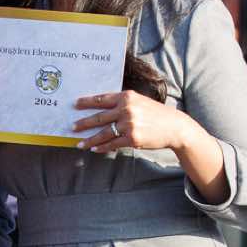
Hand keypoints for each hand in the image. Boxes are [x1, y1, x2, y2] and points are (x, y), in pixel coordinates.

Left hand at [72, 89, 201, 156]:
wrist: (174, 127)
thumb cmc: (156, 114)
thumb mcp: (140, 102)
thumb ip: (123, 103)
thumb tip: (103, 110)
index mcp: (127, 97)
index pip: (102, 99)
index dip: (87, 102)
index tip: (75, 104)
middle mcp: (126, 109)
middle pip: (99, 117)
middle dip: (83, 123)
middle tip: (72, 127)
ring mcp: (129, 124)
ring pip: (103, 133)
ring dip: (90, 139)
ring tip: (80, 143)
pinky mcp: (132, 138)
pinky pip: (112, 144)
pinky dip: (102, 147)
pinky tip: (95, 149)